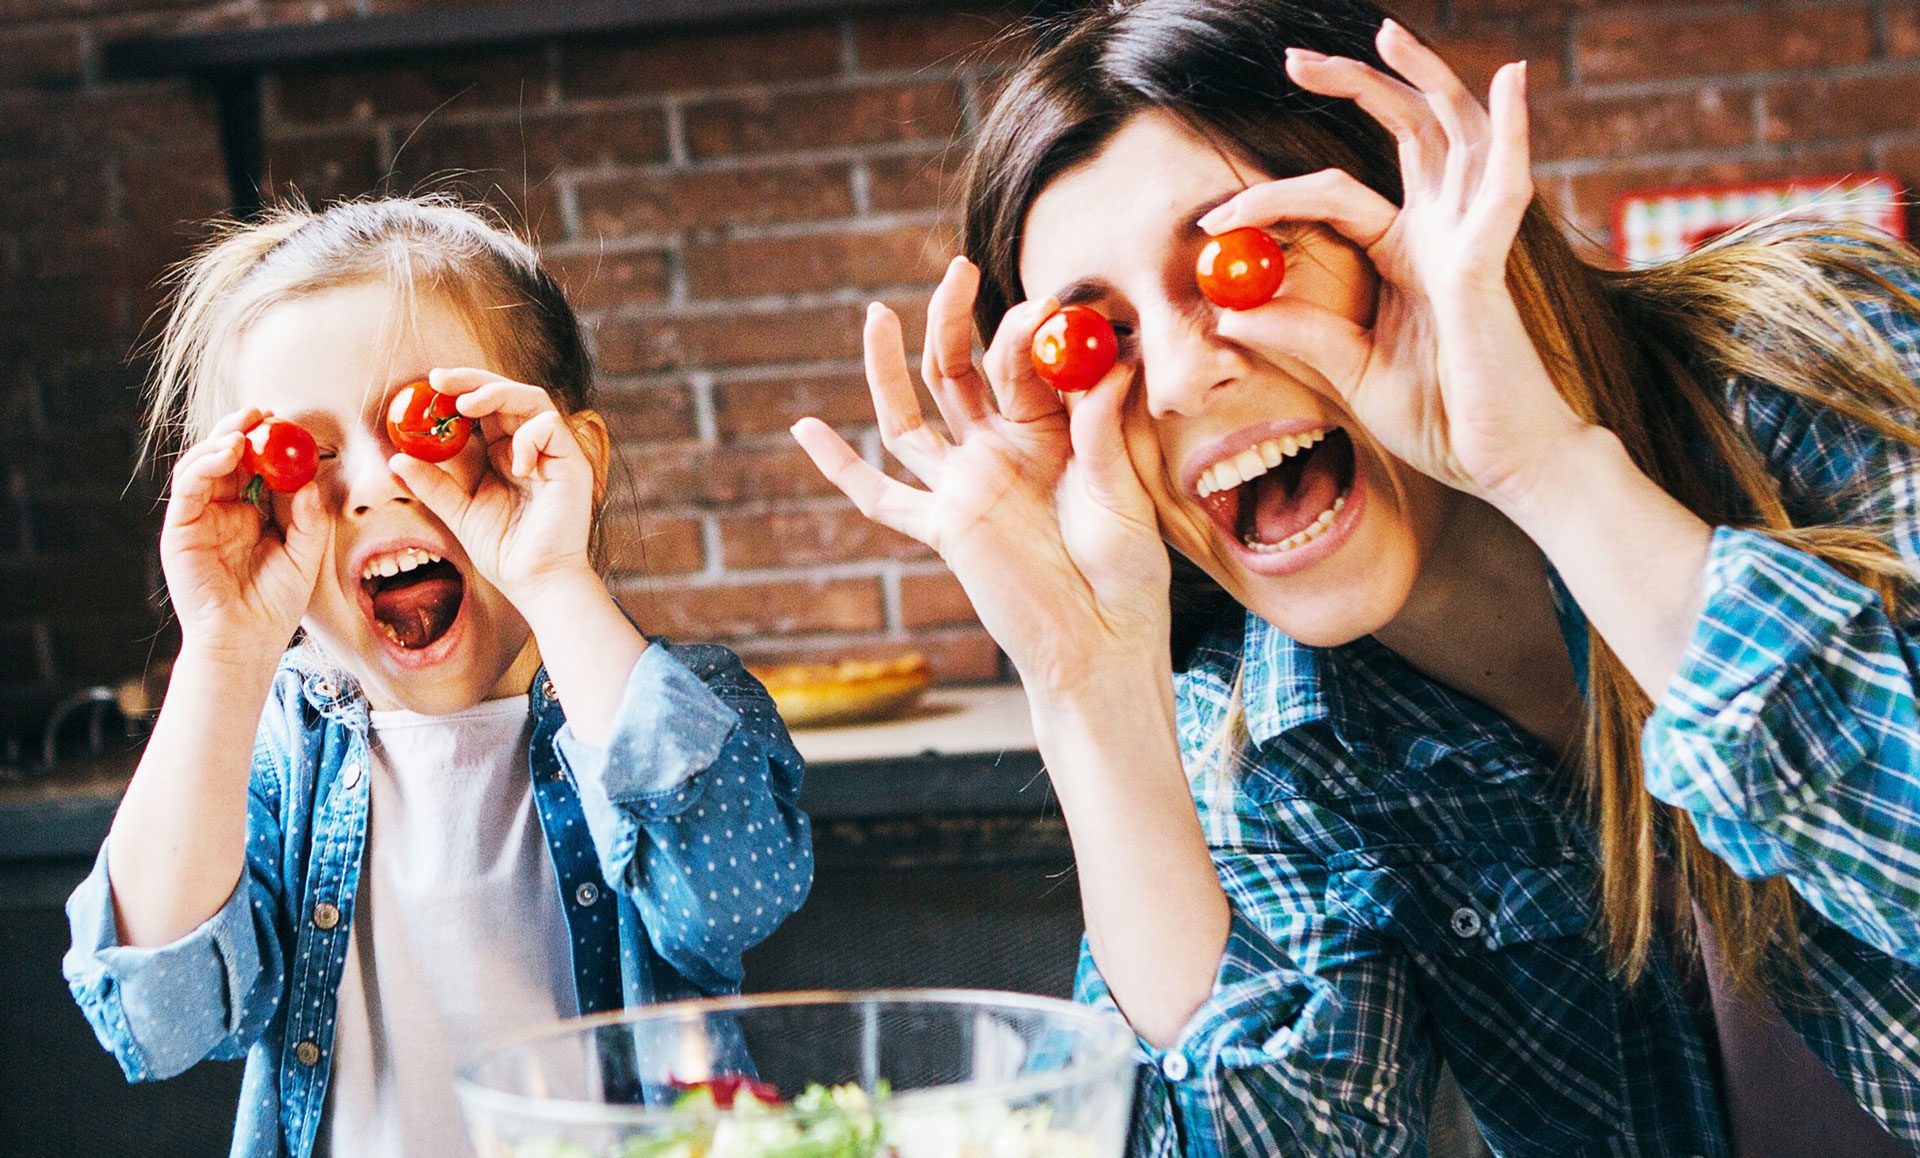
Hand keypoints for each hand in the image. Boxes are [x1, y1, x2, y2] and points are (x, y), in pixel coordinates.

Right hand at [159, 407, 331, 658]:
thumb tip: (309, 480)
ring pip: (202, 466)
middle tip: (263, 413)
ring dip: (221, 441)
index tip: (287, 422)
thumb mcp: (305, 553)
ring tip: (245, 429)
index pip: (256, 467)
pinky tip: (226, 452)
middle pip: (225, 458)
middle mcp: (222, 511)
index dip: (268, 443)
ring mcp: (199, 519)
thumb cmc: (276, 603)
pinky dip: (204, 465)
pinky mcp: (180, 529)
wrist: (247, 641)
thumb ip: (308, 517)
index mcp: (252, 513)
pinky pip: (188, 488)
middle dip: (242, 431)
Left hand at [388, 367, 596, 605]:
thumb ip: (432, 484)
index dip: (457, 393)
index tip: (427, 388)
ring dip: (497, 393)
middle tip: (438, 380)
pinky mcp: (572, 464)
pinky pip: (551, 426)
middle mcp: (529, 447)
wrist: (535, 582)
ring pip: (532, 399)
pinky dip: (528, 436)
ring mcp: (552, 453)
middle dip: (472, 381)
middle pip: (507, 394)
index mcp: (504, 453)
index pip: (483, 409)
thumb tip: (396, 459)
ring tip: (466, 405)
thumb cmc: (503, 550)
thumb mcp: (457, 511)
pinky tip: (513, 465)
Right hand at [791, 257, 1172, 697]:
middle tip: (956, 269)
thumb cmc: (1128, 572)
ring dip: (888, 367)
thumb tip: (1106, 360)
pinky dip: (840, 467)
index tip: (1049, 306)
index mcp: (1050, 432)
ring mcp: (966, 486)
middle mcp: (1000, 451)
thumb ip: (1103, 431)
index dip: (1027, 332)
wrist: (1102, 642)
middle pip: (959, 372)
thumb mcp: (1123, 491)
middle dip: (952, 320)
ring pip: (911, 416)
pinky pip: (881, 496)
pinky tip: (804, 429)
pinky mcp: (943, 527)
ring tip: (875, 313)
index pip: (1023, 364)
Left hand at [1198, 19, 1589, 508]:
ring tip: (1387, 31)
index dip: (1273, 197)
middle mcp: (1441, 234)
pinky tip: (1509, 79)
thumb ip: (1297, 334)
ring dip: (1423, 77)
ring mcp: (1469, 240)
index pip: (1336, 196)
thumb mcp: (1349, 372)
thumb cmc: (1441, 420)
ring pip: (1452, 134)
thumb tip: (1227, 309)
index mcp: (1407, 256)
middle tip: (1295, 59)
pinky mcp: (1487, 263)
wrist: (1502, 465)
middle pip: (1402, 133)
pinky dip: (1511, 129)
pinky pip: (1505, 184)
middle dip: (1353, 86)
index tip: (1211, 220)